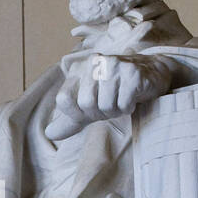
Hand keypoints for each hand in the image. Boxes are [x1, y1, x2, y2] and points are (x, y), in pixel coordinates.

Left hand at [46, 52, 172, 140]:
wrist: (148, 74)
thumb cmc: (114, 91)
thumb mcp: (89, 106)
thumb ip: (70, 120)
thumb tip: (49, 134)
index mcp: (78, 69)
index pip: (64, 100)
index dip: (76, 113)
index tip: (89, 111)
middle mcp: (93, 63)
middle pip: (86, 104)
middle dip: (100, 113)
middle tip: (110, 106)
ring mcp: (114, 65)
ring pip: (106, 106)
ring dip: (116, 111)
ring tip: (121, 100)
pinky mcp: (132, 73)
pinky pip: (123, 104)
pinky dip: (128, 107)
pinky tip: (132, 97)